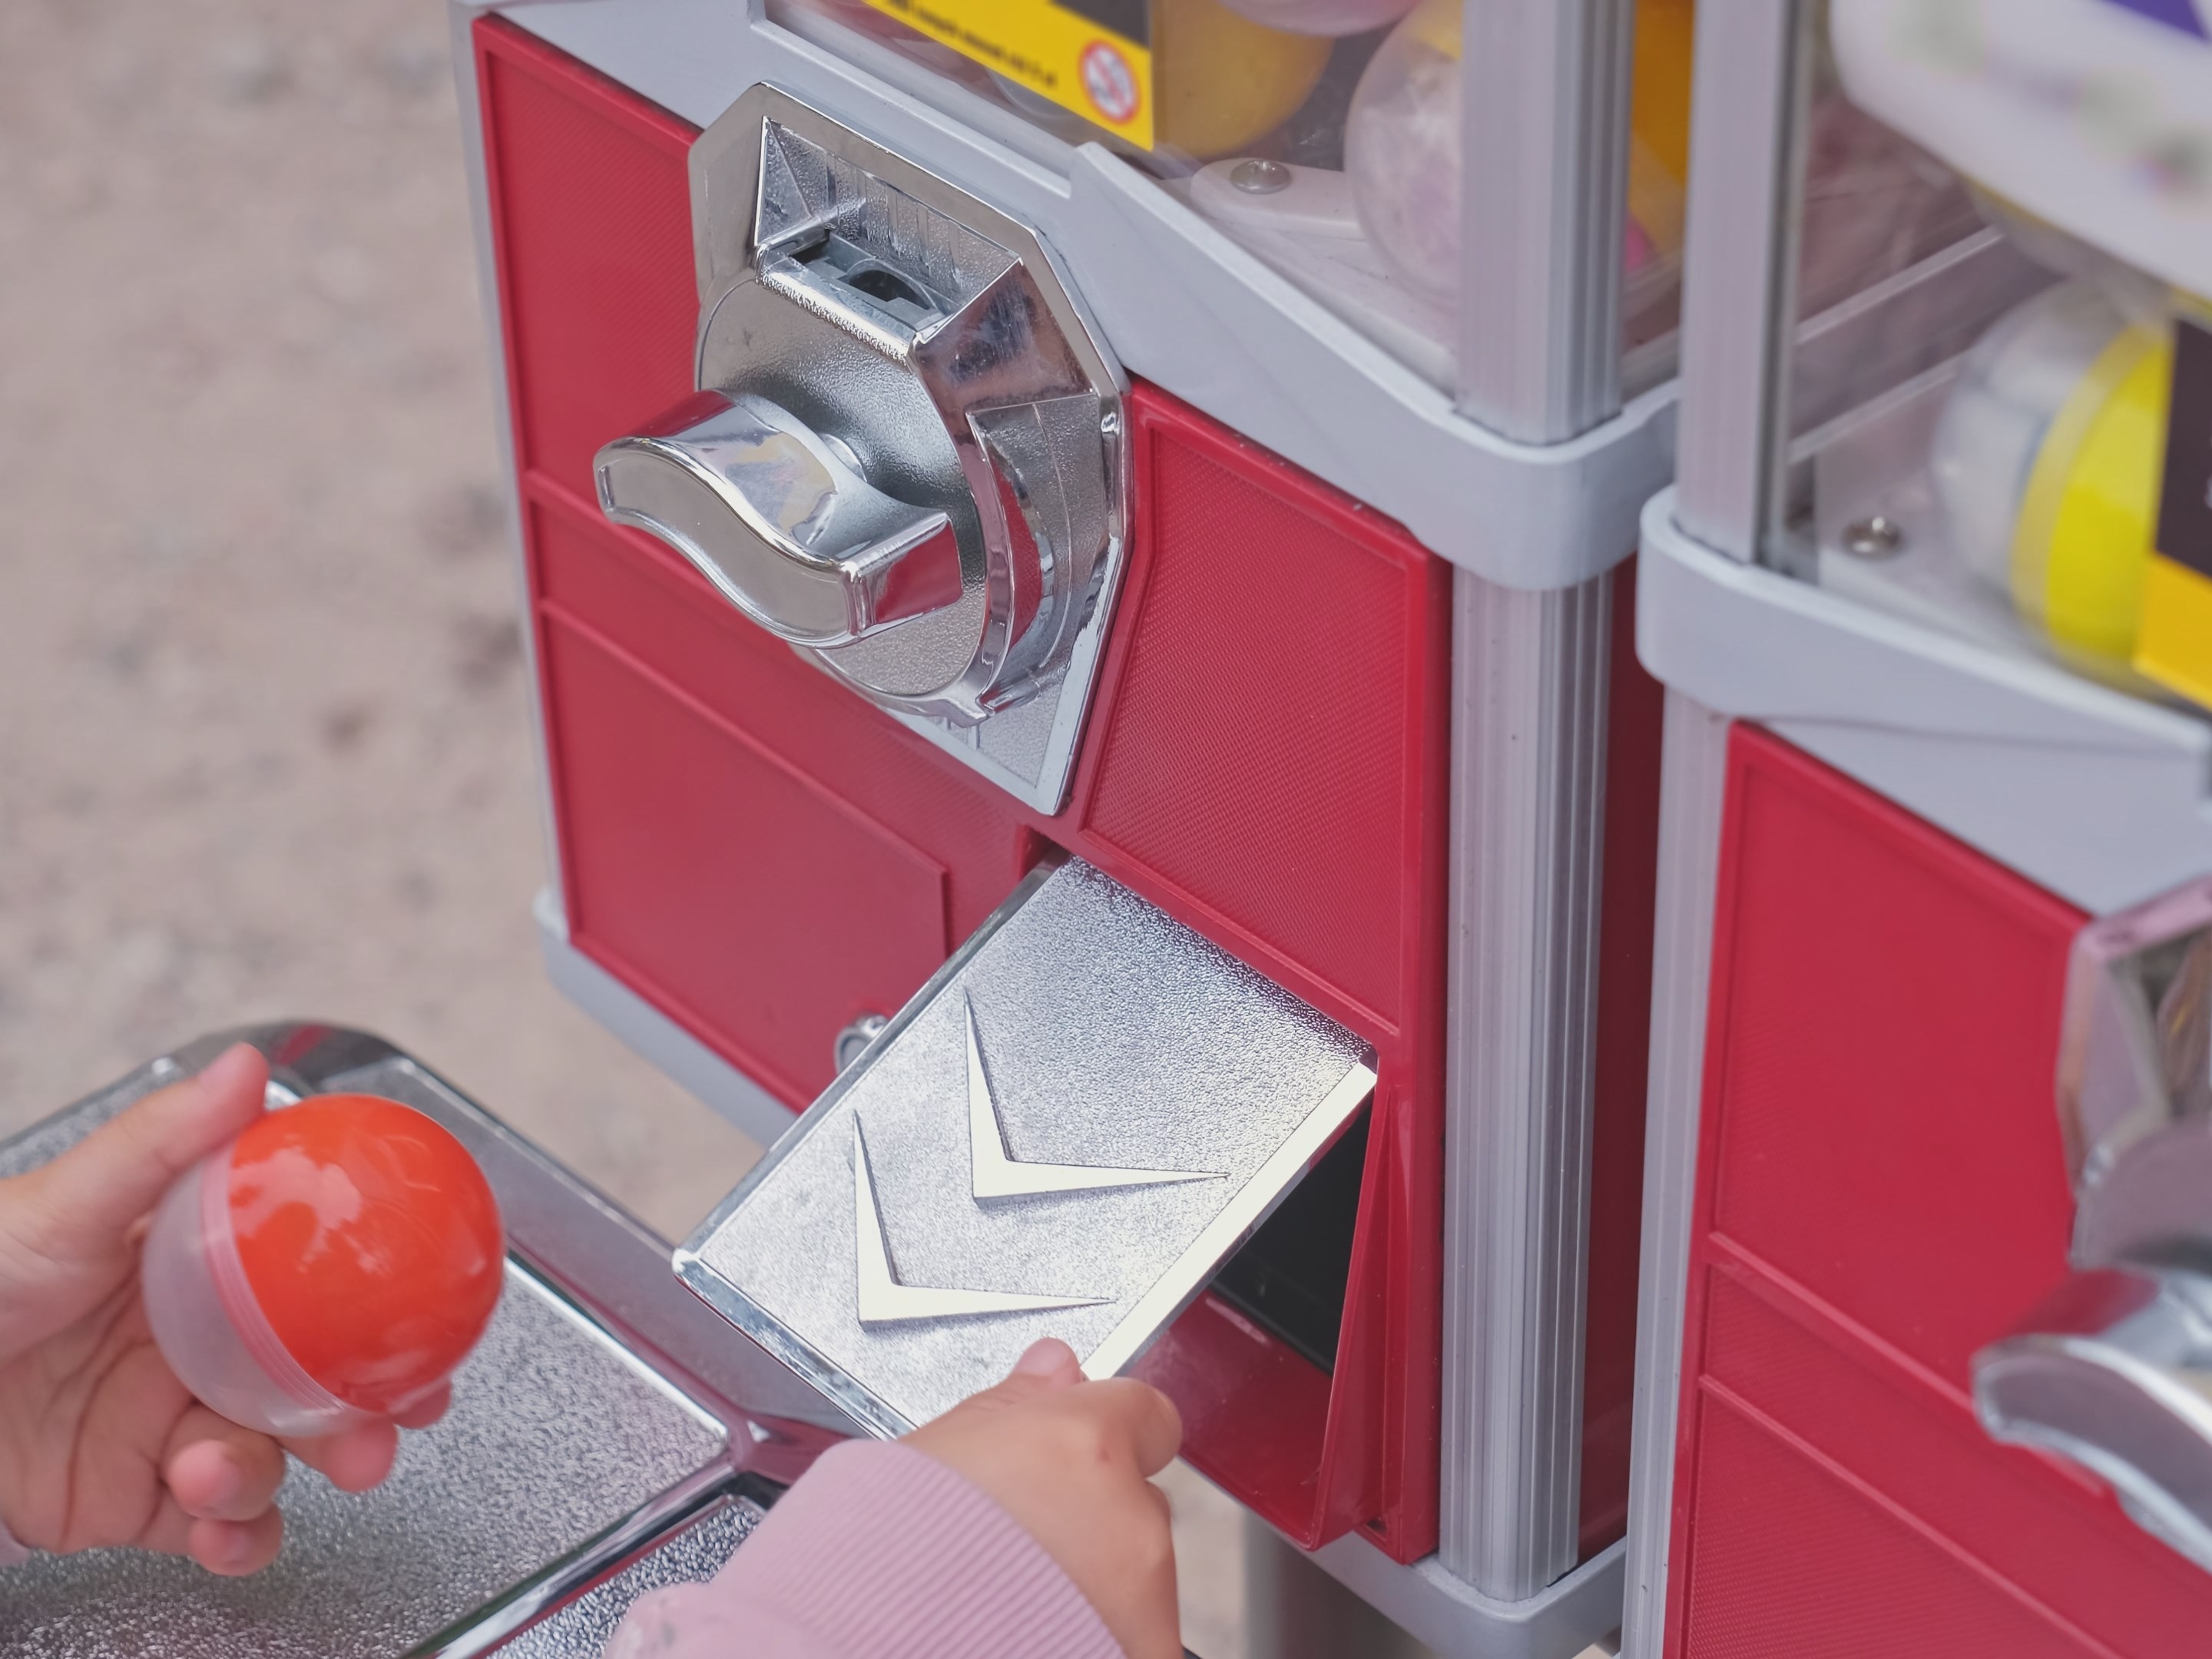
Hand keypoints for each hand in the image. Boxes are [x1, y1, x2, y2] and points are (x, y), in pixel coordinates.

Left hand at [0, 1043, 444, 1574]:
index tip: (428, 1315)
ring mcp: (161, 1423)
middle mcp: (187, 1342)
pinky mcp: (127, 1500)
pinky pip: (215, 1526)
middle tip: (385, 1424)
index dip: (374, 1296)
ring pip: (272, 1453)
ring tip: (227, 1478)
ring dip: (276, 1475)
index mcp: (188, 1265)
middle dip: (360, 1407)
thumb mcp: (58, 1207)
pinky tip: (220, 1527)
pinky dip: (233, 1537)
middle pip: (310, 1375)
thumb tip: (242, 1068)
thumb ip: (158, 1147)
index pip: (307, 1274)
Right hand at [904, 1338, 1182, 1658]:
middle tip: (1028, 1533)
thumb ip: (1016, 1404)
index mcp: (1087, 1446)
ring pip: (1139, 1569)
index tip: (1083, 1449)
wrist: (882, 1639)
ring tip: (1018, 1586)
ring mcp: (1143, 1597)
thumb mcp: (942, 1448)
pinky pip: (1134, 1630)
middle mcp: (1130, 1520)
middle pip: (1137, 1497)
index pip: (1147, 1413)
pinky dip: (1096, 1628)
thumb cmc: (891, 1555)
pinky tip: (1037, 1624)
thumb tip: (1054, 1369)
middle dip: (1096, 1510)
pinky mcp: (1141, 1651)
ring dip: (1096, 1574)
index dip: (1110, 1432)